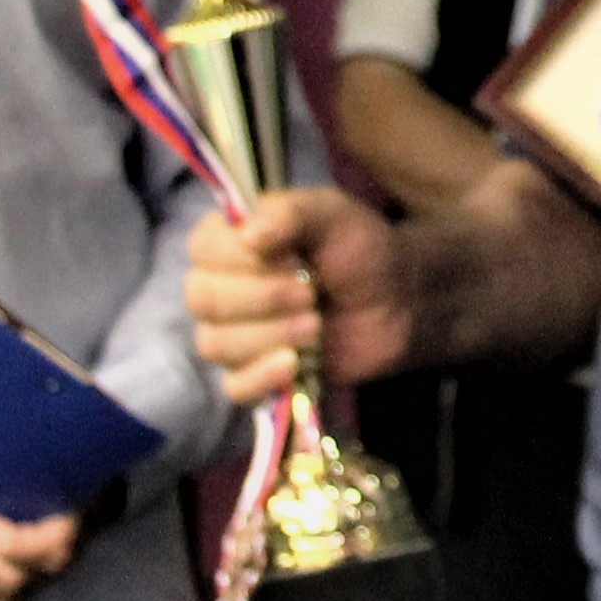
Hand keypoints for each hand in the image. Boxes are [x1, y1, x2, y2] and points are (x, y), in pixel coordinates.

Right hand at [187, 187, 403, 403]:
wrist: (398, 300)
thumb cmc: (359, 250)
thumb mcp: (332, 214)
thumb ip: (291, 213)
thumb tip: (248, 234)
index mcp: (229, 241)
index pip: (202, 250)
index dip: (244, 258)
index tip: (294, 258)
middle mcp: (219, 287)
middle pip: (203, 300)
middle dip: (262, 298)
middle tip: (310, 294)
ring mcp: (233, 334)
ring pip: (215, 344)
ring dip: (270, 335)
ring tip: (316, 325)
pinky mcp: (255, 374)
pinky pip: (234, 387)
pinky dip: (261, 377)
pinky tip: (293, 364)